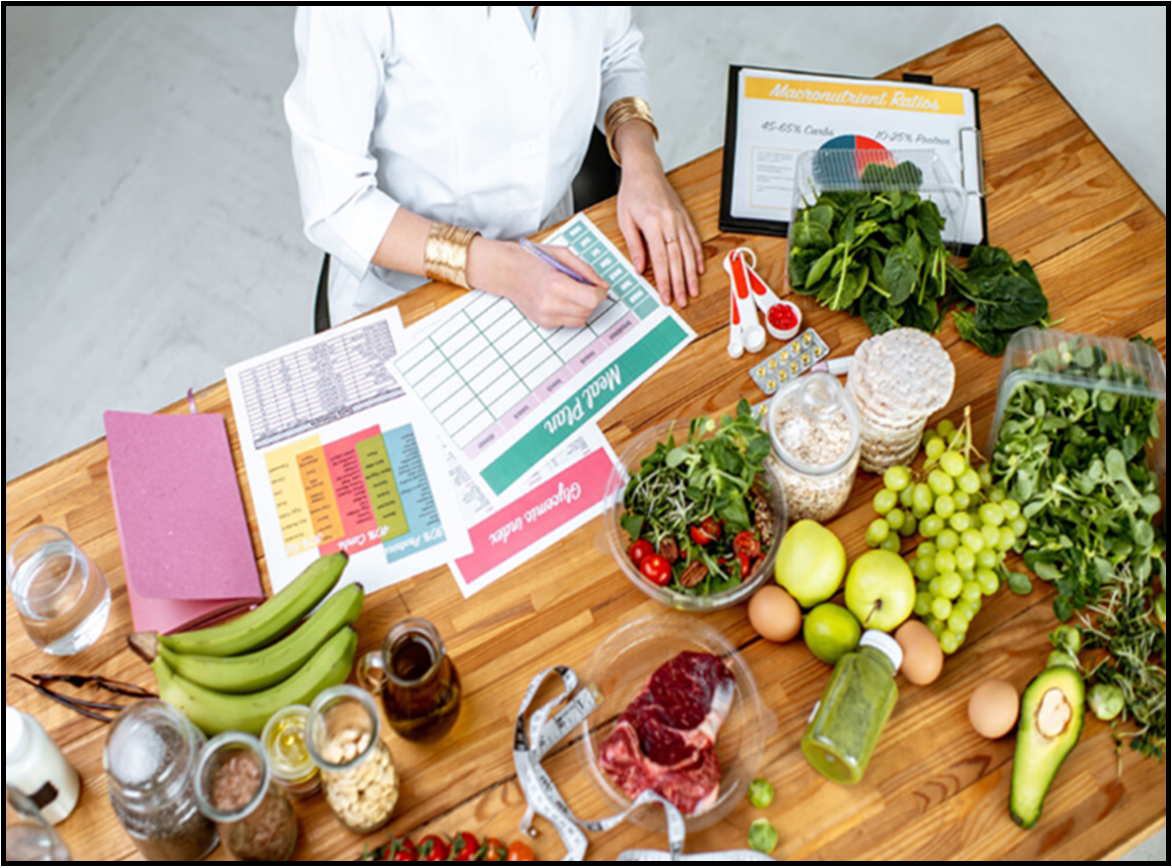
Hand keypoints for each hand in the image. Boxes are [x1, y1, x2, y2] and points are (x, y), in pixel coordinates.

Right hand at [467, 238, 607, 328]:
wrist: (506, 271)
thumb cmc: (531, 260)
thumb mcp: (562, 254)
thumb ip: (586, 270)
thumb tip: (603, 285)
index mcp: (556, 284)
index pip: (592, 299)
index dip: (600, 292)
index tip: (598, 286)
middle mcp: (550, 304)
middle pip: (588, 310)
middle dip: (592, 299)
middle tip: (584, 286)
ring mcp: (546, 316)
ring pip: (581, 319)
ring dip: (582, 306)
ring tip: (571, 291)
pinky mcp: (544, 323)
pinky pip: (569, 322)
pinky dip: (570, 311)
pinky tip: (560, 299)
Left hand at [613, 122, 704, 308]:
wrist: (645, 170)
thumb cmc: (632, 192)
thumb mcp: (625, 220)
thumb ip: (634, 245)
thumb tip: (639, 268)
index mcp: (653, 223)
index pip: (660, 259)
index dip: (664, 281)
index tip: (666, 296)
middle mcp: (670, 222)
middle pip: (677, 259)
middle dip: (680, 283)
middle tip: (682, 300)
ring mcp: (680, 219)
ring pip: (689, 251)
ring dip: (692, 273)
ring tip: (693, 290)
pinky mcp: (685, 217)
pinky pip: (694, 239)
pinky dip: (698, 255)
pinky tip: (700, 269)